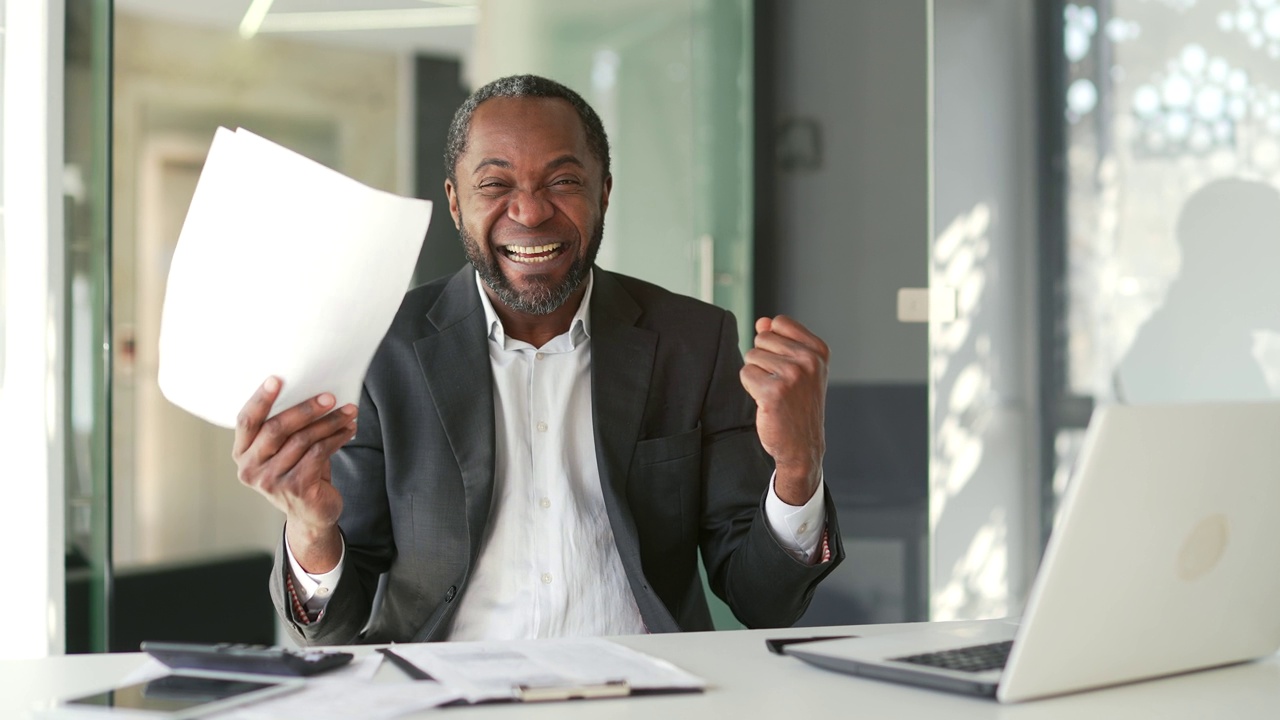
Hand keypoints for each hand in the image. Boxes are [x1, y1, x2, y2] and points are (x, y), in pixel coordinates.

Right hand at [232, 376, 356, 571]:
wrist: (311, 515)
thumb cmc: (298, 472)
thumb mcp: (285, 450)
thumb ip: (286, 427)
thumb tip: (313, 391)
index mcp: (242, 452)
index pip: (246, 420)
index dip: (260, 399)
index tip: (277, 378)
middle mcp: (251, 468)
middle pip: (276, 428)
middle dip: (306, 409)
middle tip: (330, 396)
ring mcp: (270, 481)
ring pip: (302, 440)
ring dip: (329, 422)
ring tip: (348, 411)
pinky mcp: (294, 488)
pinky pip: (318, 454)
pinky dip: (336, 438)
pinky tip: (348, 430)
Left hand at [739, 316, 828, 504]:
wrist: (802, 446)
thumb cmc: (798, 405)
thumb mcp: (798, 368)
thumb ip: (781, 341)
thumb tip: (762, 322)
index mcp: (818, 350)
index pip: (779, 322)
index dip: (774, 343)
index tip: (786, 365)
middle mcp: (809, 360)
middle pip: (762, 338)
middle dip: (763, 360)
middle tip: (779, 383)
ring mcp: (793, 374)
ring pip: (752, 356)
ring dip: (757, 375)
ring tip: (774, 393)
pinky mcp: (774, 391)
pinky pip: (746, 374)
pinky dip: (751, 388)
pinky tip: (766, 402)